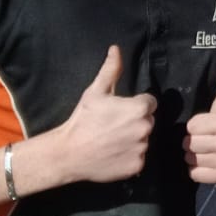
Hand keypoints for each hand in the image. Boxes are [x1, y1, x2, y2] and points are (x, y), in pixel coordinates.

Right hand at [54, 45, 155, 183]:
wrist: (67, 154)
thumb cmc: (82, 120)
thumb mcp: (95, 92)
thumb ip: (110, 70)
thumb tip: (116, 49)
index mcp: (139, 109)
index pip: (148, 103)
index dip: (135, 105)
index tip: (119, 111)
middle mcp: (145, 128)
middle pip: (147, 121)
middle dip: (135, 122)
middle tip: (113, 126)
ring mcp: (142, 148)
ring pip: (143, 140)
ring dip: (133, 139)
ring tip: (112, 140)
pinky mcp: (138, 166)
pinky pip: (139, 158)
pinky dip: (129, 156)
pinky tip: (113, 154)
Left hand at [184, 59, 215, 183]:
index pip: (193, 126)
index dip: (196, 124)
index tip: (204, 123)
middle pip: (190, 143)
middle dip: (193, 139)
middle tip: (202, 136)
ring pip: (191, 159)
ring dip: (193, 154)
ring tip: (203, 148)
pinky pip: (195, 174)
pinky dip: (196, 168)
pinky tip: (204, 160)